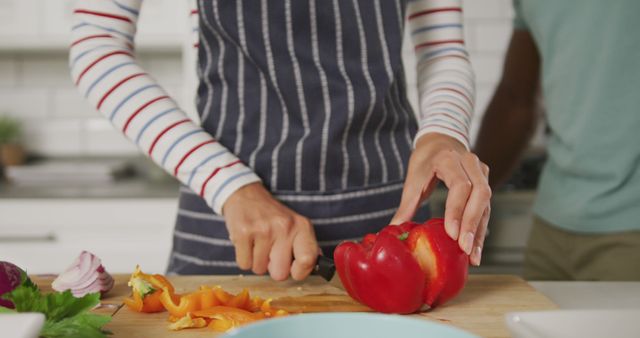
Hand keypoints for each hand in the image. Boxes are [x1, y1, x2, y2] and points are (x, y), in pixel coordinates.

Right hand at [222, 183, 318, 280]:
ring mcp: (263, 229)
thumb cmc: (273, 216)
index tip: (293, 269)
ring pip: (260, 270)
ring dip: (257, 261)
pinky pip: (244, 264)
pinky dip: (245, 258)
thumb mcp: (296, 225)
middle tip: (271, 251)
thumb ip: (306, 246)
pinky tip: (248, 243)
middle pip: (280, 274)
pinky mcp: (243, 233)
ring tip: (258, 243)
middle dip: (273, 268)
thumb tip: (316, 264)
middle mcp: (284, 227)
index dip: (300, 272)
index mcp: (302, 226)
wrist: (246, 196)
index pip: (308, 259)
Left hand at [390, 133, 490, 265]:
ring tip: (473, 256)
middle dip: (472, 224)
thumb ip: (407, 204)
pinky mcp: (485, 183)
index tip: (452, 234)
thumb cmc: (425, 160)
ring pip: (486, 203)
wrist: (441, 141)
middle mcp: (471, 163)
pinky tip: (475, 248)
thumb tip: (394, 228)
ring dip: (479, 231)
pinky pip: (486, 208)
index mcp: (450, 159)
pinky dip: (481, 229)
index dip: (456, 210)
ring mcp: (481, 172)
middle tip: (464, 249)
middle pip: (480, 195)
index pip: (460, 185)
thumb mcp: (413, 178)